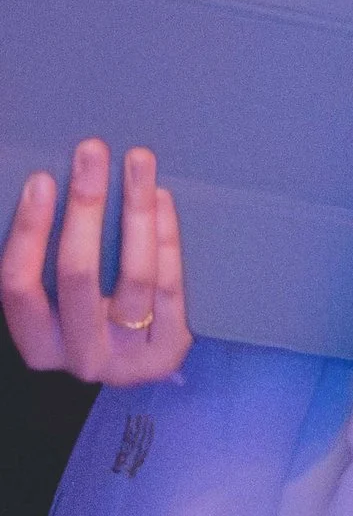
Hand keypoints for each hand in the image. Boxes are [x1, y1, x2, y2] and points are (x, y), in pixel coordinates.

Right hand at [2, 141, 193, 384]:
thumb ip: (44, 259)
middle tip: (93, 150)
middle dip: (85, 204)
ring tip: (139, 161)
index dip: (29, 230)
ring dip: (135, 210)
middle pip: (78, 274)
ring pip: (134, 276)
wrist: (140, 365)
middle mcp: (79, 359)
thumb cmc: (88, 316)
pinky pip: (170, 284)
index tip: (41, 178)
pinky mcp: (170, 350)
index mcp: (37, 345)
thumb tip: (42, 186)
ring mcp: (128, 359)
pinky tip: (160, 197)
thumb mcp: (55, 302)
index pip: (19, 286)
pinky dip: (165, 236)